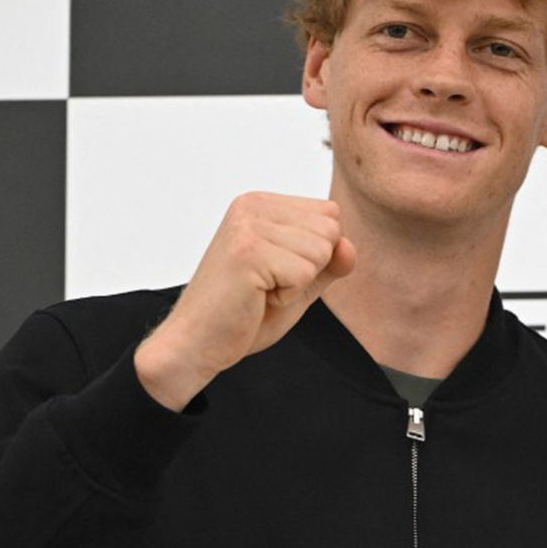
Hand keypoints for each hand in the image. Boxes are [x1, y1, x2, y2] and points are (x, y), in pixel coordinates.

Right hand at [135, 192, 355, 410]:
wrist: (197, 343)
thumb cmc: (244, 313)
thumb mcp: (300, 283)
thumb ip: (330, 262)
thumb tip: (350, 247)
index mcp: (262, 204)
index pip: (330, 215)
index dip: (317, 255)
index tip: (277, 271)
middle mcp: (252, 205)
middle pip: (331, 230)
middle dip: (310, 269)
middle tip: (268, 285)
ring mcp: (248, 226)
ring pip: (322, 252)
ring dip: (297, 284)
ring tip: (261, 291)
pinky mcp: (248, 252)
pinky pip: (305, 273)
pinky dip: (287, 296)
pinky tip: (256, 299)